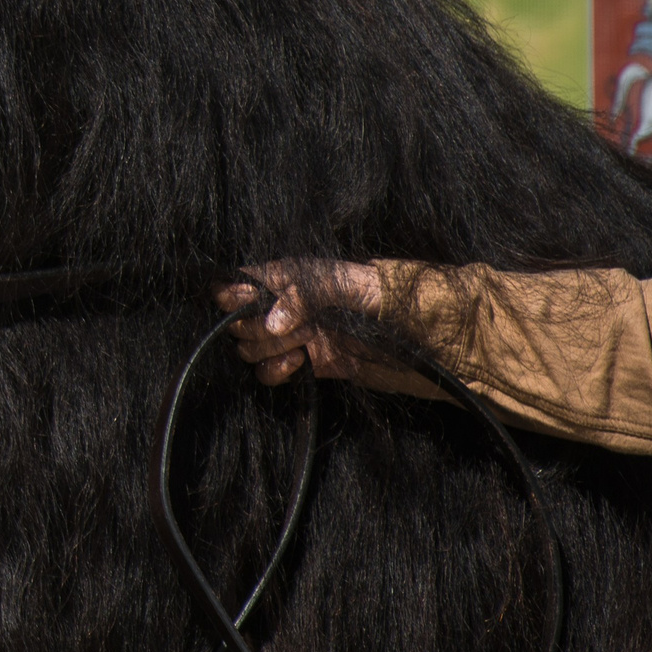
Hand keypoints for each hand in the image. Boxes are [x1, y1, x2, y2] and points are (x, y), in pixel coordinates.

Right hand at [215, 261, 386, 385]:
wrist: (418, 332)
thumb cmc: (386, 296)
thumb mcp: (351, 283)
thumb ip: (308, 294)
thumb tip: (273, 322)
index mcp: (287, 278)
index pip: (237, 281)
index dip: (232, 294)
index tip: (250, 304)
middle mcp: (283, 307)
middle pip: (238, 320)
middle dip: (255, 326)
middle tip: (293, 326)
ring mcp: (292, 336)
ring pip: (250, 347)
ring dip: (269, 349)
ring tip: (304, 342)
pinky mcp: (304, 364)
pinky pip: (267, 373)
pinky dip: (274, 372)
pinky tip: (298, 363)